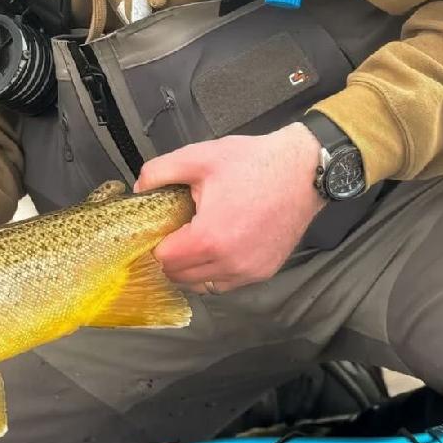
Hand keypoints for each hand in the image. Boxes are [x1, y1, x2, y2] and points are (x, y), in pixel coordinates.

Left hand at [135, 123, 324, 293]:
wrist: (304, 170)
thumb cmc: (253, 162)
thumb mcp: (197, 157)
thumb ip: (158, 172)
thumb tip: (138, 188)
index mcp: (211, 238)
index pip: (165, 261)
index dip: (155, 244)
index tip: (157, 228)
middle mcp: (231, 263)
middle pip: (181, 278)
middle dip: (170, 258)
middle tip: (172, 232)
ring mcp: (250, 271)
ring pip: (203, 286)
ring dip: (191, 269)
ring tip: (192, 239)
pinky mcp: (264, 271)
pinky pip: (226, 283)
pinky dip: (213, 271)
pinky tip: (214, 246)